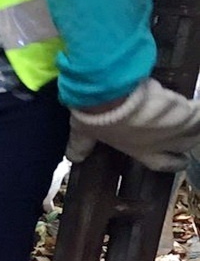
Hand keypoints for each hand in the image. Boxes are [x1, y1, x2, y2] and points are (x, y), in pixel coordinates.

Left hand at [65, 77, 199, 171]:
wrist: (112, 95)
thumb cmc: (97, 117)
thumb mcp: (84, 131)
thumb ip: (81, 144)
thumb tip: (74, 157)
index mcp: (139, 150)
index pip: (161, 164)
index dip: (172, 163)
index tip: (181, 161)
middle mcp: (161, 143)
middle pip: (184, 146)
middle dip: (186, 140)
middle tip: (186, 130)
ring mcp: (175, 127)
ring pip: (194, 129)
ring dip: (192, 122)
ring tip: (189, 114)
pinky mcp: (184, 109)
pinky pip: (199, 112)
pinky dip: (198, 109)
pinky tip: (195, 105)